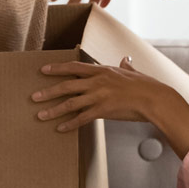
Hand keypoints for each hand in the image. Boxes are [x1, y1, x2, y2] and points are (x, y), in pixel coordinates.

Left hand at [32, 59, 188, 155]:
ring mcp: (99, 96)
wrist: (155, 98)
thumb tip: (125, 59)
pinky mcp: (103, 110)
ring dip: (53, 110)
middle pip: (66, 85)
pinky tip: (60, 128)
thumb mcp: (133, 72)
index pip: (74, 67)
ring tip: (40, 115)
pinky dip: (69, 124)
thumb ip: (126, 66)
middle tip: (33, 97)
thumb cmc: (146, 85)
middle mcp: (97, 82)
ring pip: (70, 103)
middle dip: (48, 91)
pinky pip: (82, 118)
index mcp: (102, 70)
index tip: (43, 70)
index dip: (57, 68)